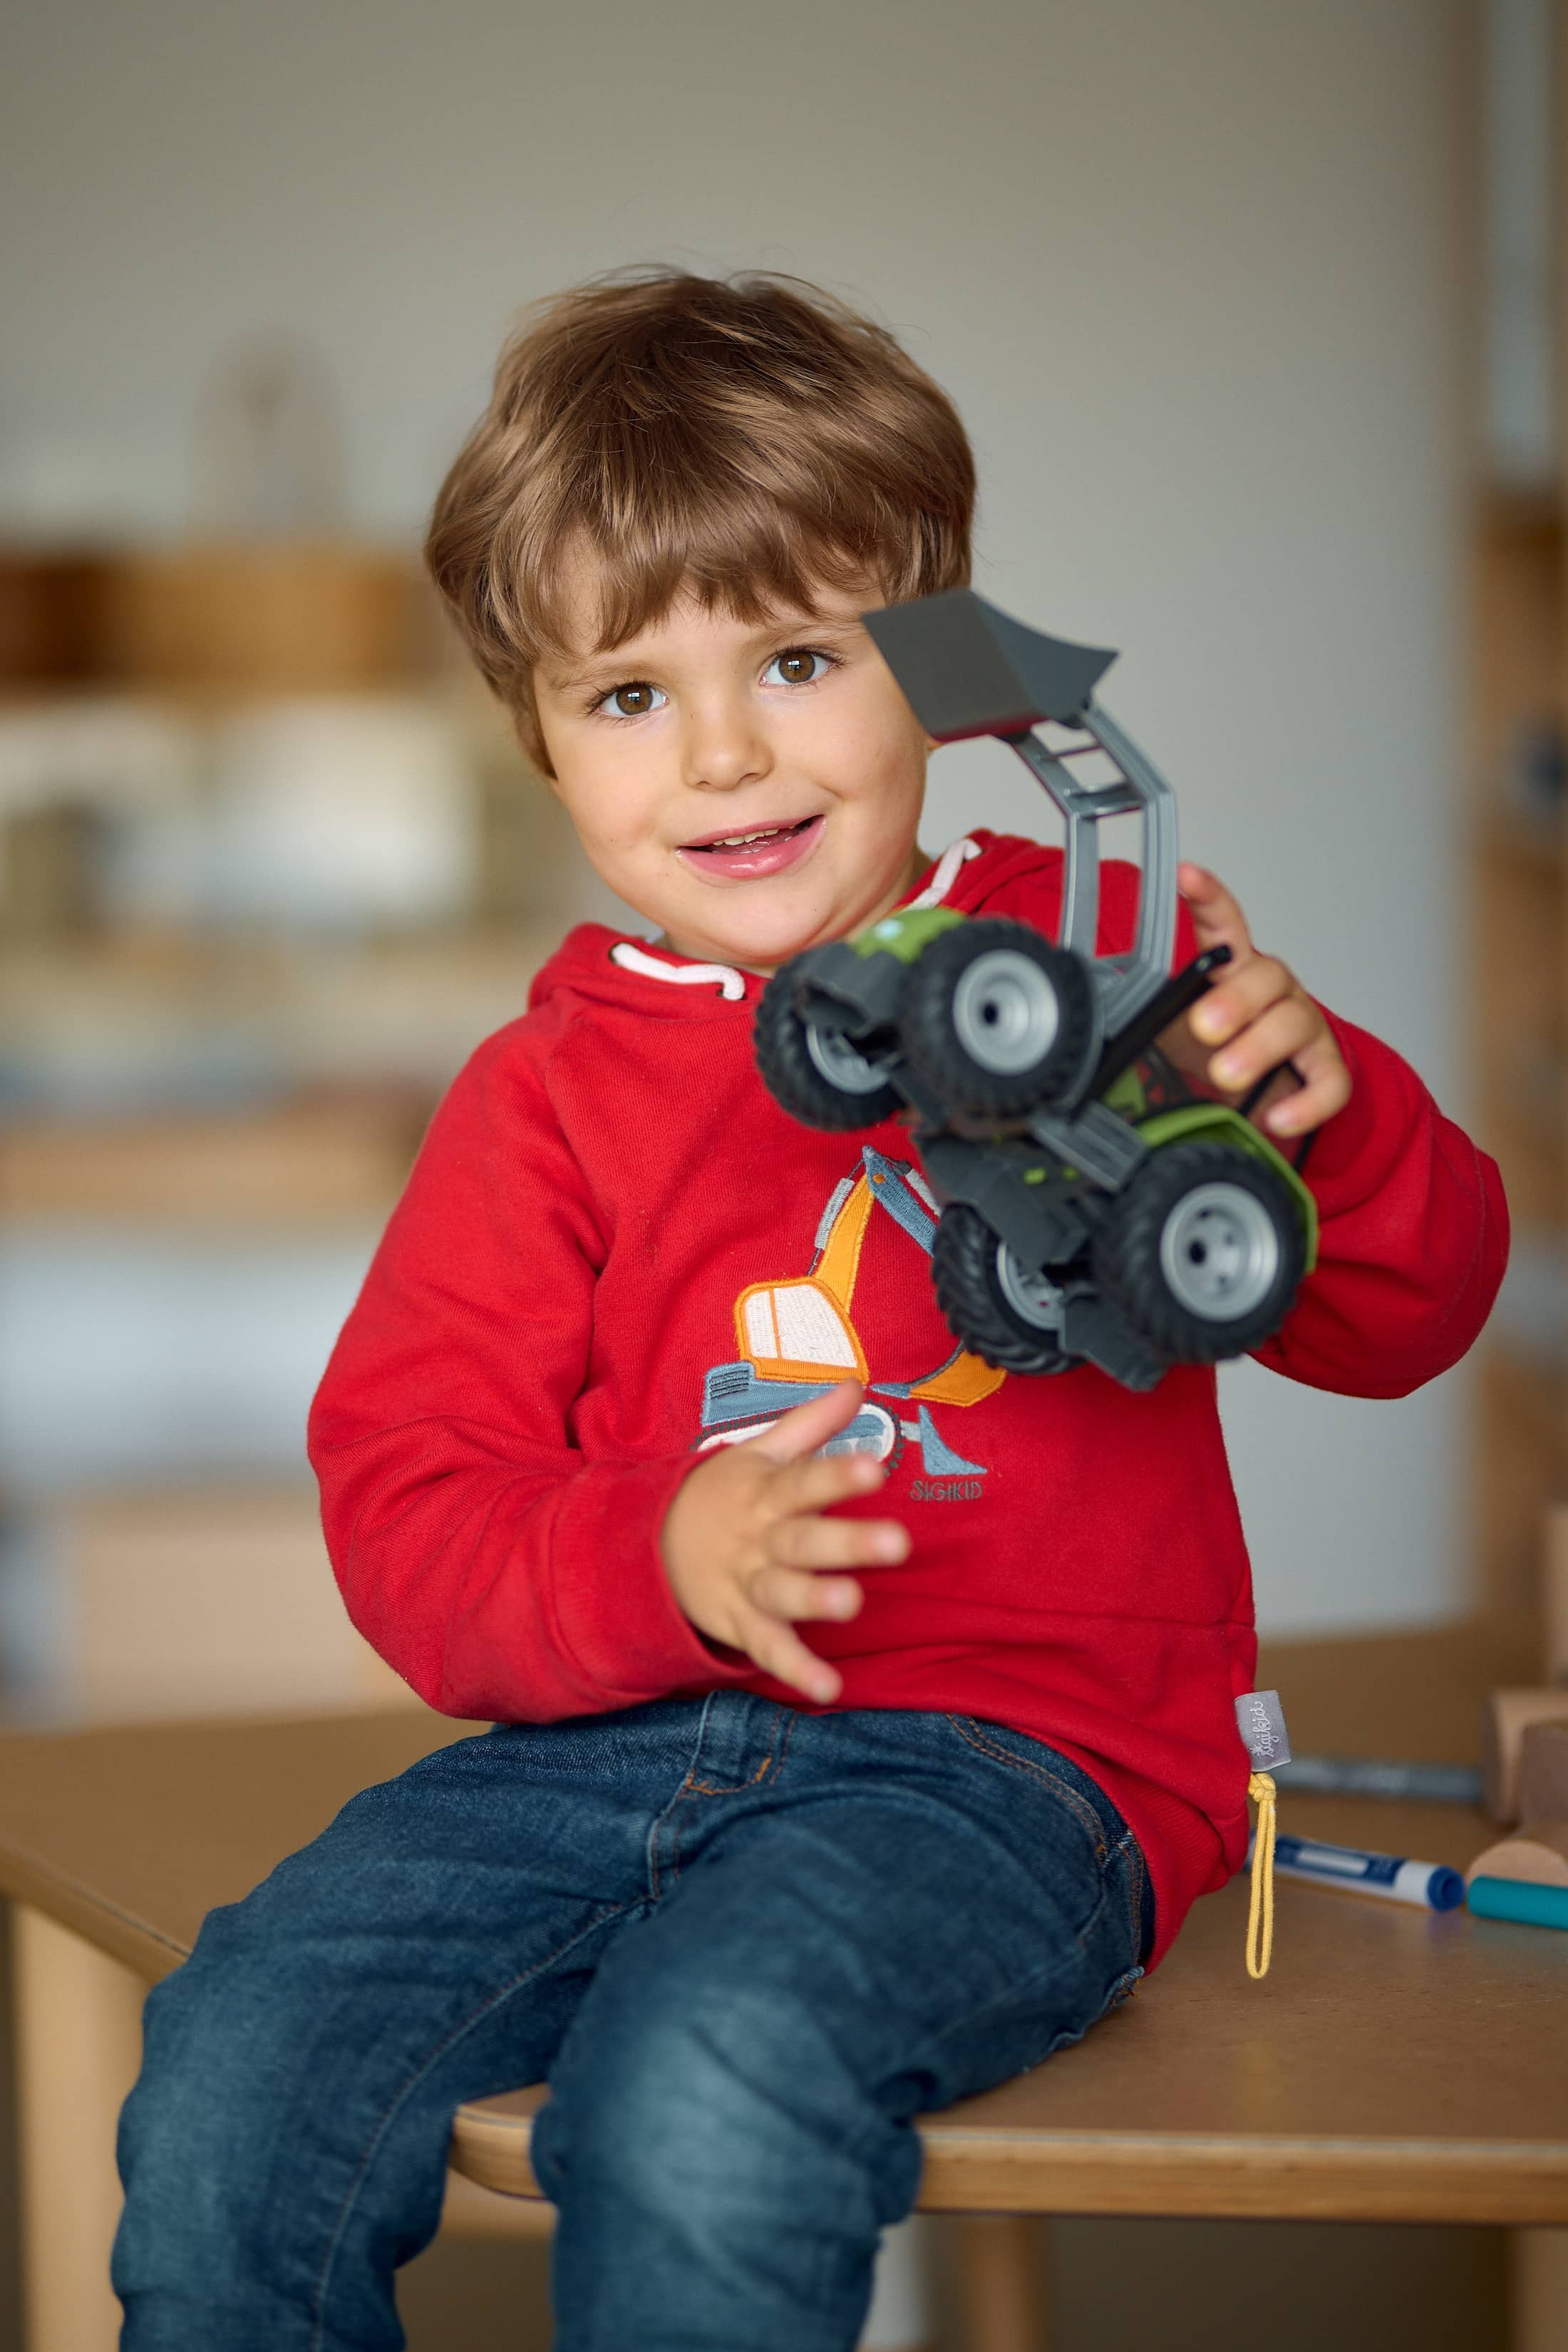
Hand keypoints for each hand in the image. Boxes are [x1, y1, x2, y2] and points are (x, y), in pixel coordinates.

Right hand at [661, 1382, 908, 1703]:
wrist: (647, 1545)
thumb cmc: (722, 1495)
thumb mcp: (759, 1454)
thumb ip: (810, 1424)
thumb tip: (859, 1384)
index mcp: (767, 1493)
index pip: (806, 1480)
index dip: (839, 1476)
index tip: (876, 1468)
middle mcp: (759, 1539)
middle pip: (804, 1540)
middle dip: (847, 1543)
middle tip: (898, 1543)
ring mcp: (747, 1584)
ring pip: (784, 1594)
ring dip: (816, 1601)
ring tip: (851, 1605)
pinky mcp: (740, 1625)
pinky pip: (769, 1650)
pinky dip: (796, 1670)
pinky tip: (829, 1688)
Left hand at [1173, 864, 1350, 1139]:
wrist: (1258, 1099)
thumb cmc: (1215, 1053)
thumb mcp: (1174, 1032)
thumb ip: (1148, 1018)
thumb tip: (1092, 1019)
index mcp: (1234, 972)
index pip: (1224, 925)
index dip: (1209, 898)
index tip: (1187, 875)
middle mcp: (1273, 990)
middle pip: (1265, 976)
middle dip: (1234, 1000)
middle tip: (1202, 1027)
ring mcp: (1303, 1027)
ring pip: (1294, 1022)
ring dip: (1258, 1048)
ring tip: (1224, 1075)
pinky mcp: (1324, 1070)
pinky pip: (1328, 1081)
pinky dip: (1304, 1102)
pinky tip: (1274, 1118)